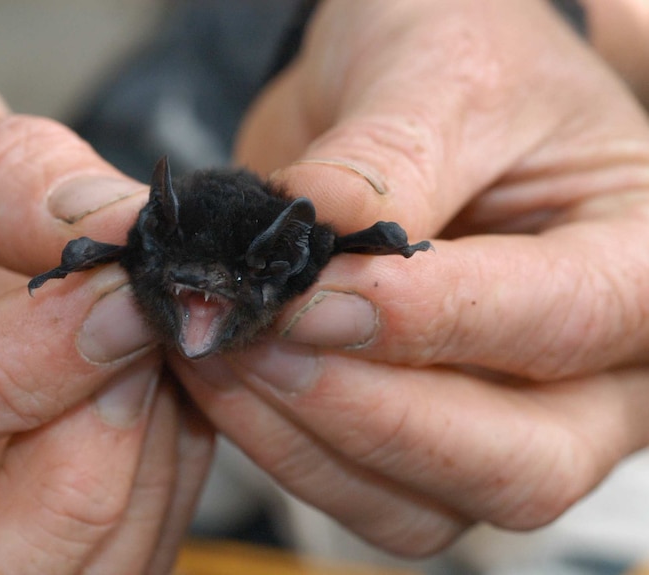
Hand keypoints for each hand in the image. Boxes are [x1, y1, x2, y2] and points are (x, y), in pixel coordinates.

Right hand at [0, 57, 211, 572]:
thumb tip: (125, 227)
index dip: (23, 369)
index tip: (123, 292)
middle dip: (95, 467)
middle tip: (150, 340)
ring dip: (150, 466)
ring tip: (158, 345)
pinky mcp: (20, 532)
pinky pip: (121, 549)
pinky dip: (168, 474)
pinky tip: (160, 382)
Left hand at [175, 0, 648, 555]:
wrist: (403, 90)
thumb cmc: (456, 60)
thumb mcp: (437, 71)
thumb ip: (386, 163)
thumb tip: (310, 239)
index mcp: (641, 258)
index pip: (565, 318)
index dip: (431, 319)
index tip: (308, 293)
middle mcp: (598, 368)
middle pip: (518, 462)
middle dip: (368, 413)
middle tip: (252, 340)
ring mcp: (511, 419)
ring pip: (428, 504)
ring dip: (306, 441)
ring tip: (218, 352)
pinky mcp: (426, 442)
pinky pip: (366, 496)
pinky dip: (285, 451)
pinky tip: (226, 379)